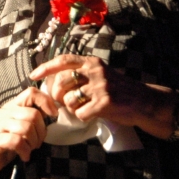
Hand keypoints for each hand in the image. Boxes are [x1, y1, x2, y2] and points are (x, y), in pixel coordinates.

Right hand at [0, 86, 56, 173]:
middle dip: (41, 132)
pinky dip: (25, 151)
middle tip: (37, 143)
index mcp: (12, 106)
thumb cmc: (7, 141)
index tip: (53, 115)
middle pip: (33, 114)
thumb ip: (34, 117)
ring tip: (30, 149)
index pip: (31, 93)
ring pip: (26, 127)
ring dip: (33, 142)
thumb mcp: (21, 126)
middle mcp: (4, 113)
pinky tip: (24, 156)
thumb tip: (53, 111)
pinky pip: (16, 141)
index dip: (46, 101)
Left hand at [30, 54, 176, 137]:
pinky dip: (83, 117)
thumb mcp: (100, 75)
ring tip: (84, 107)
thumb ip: (80, 75)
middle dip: (58, 96)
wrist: (145, 102)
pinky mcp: (105, 102)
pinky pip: (80, 113)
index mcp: (92, 62)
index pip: (63, 61)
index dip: (45, 68)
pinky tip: (92, 114)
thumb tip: (51, 83)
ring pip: (69, 100)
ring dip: (72, 108)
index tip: (33, 76)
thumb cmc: (118, 90)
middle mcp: (95, 71)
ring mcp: (101, 86)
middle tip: (65, 102)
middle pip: (61, 83)